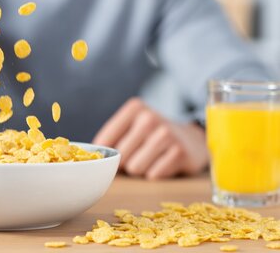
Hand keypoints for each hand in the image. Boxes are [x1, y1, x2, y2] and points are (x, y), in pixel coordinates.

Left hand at [93, 98, 207, 179]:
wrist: (192, 138)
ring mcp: (166, 134)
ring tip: (152, 158)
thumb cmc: (152, 135)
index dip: (107, 154)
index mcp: (134, 108)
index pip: (105, 140)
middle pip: (120, 156)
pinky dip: (156, 173)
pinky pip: (153, 175)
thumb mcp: (133, 125)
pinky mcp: (180, 152)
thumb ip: (111, 137)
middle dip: (126, 162)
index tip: (111, 156)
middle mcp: (149, 117)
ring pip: (135, 168)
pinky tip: (164, 162)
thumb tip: (91, 159)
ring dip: (141, 169)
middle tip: (139, 154)